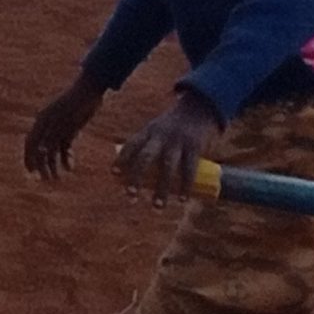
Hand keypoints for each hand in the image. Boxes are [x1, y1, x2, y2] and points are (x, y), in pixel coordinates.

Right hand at [24, 76, 104, 180]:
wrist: (90, 89)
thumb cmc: (75, 102)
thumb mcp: (63, 119)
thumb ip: (52, 133)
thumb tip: (41, 150)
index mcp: (42, 120)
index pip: (31, 142)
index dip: (29, 158)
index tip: (31, 173)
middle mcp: (48, 124)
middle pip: (41, 148)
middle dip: (42, 165)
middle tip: (47, 180)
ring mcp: (59, 126)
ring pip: (53, 149)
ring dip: (53, 164)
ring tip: (57, 178)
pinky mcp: (70, 128)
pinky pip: (65, 146)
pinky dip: (66, 157)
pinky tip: (70, 167)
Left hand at [113, 89, 221, 206]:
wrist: (199, 106)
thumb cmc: (174, 124)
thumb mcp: (157, 128)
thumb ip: (148, 145)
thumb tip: (137, 172)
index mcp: (149, 130)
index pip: (131, 144)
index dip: (121, 159)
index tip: (114, 174)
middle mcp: (161, 135)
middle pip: (145, 157)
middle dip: (136, 177)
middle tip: (130, 196)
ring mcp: (177, 141)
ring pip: (167, 166)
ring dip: (161, 188)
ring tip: (157, 206)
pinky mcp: (194, 146)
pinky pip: (189, 168)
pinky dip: (185, 185)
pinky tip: (182, 199)